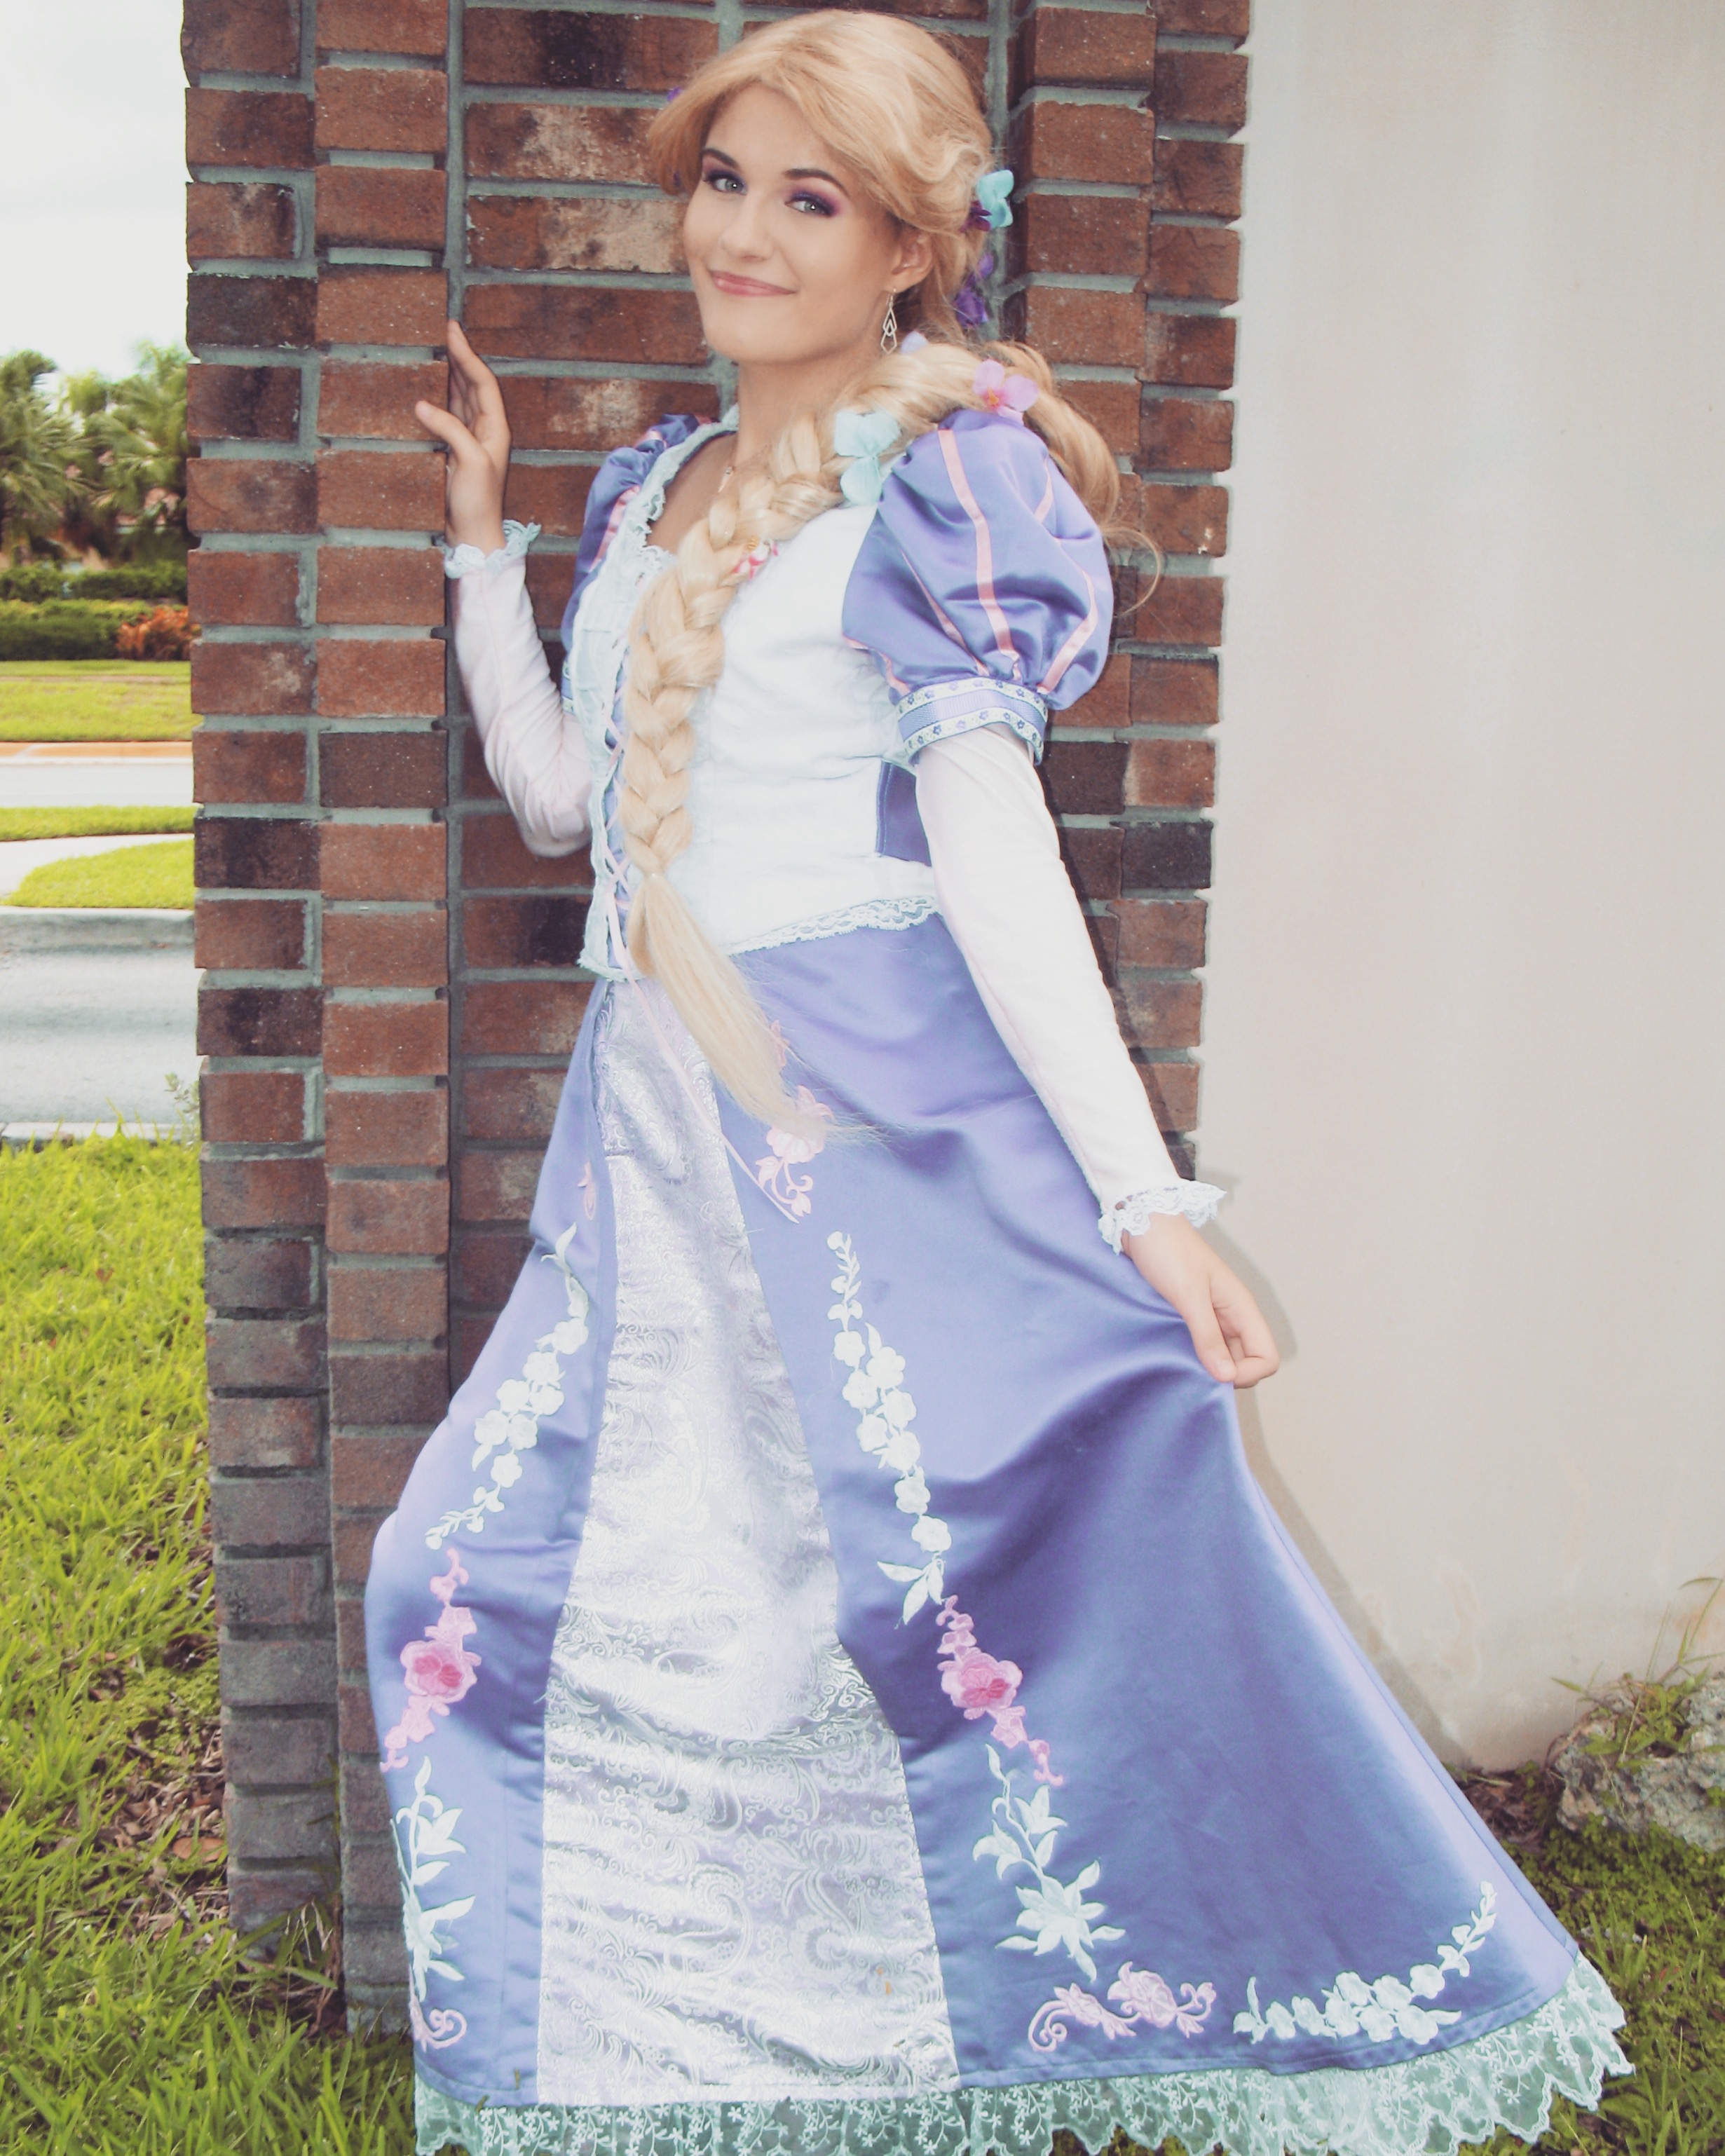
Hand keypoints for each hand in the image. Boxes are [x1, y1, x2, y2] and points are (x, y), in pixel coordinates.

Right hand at [415, 319, 509, 553]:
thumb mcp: (469, 462)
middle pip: (471, 384)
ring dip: (448, 374)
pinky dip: (436, 398)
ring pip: (458, 397)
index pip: (481, 381)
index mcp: (495, 428)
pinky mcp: (453, 451)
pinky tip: (424, 388)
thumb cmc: (479, 503)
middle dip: (458, 356)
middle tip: (442, 330)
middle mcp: (484, 430)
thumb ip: (450, 429)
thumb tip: (422, 404)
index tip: (452, 330)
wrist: (473, 535)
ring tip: (434, 349)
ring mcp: (469, 440)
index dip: (467, 354)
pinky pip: (445, 416)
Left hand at [1123, 1214, 1278, 1388]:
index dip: (1247, 1374)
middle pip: (1247, 1361)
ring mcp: (1211, 1316)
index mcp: (1241, 1308)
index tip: (1215, 1375)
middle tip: (1194, 1374)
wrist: (1141, 1222)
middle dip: (1227, 1375)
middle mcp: (1231, 1315)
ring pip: (1223, 1356)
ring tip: (1180, 1365)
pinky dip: (1192, 1356)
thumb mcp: (1188, 1295)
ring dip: (1207, 1367)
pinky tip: (1172, 1355)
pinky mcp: (1190, 1315)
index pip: (1267, 1357)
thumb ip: (1208, 1335)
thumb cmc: (1168, 1251)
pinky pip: (1202, 1345)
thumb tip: (1227, 1377)